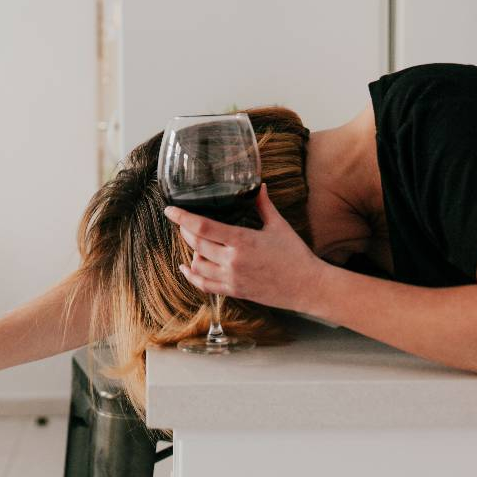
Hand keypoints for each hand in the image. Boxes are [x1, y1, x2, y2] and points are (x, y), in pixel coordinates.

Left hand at [163, 183, 325, 311]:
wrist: (307, 286)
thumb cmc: (295, 254)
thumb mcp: (279, 225)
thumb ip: (264, 205)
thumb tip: (259, 185)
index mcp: (242, 240)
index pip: (203, 227)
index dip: (183, 217)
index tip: (170, 210)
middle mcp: (232, 260)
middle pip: (196, 244)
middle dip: (186, 231)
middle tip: (183, 222)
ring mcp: (232, 278)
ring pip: (197, 264)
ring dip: (191, 252)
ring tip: (193, 241)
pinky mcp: (234, 291)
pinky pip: (204, 285)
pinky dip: (191, 276)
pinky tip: (186, 267)